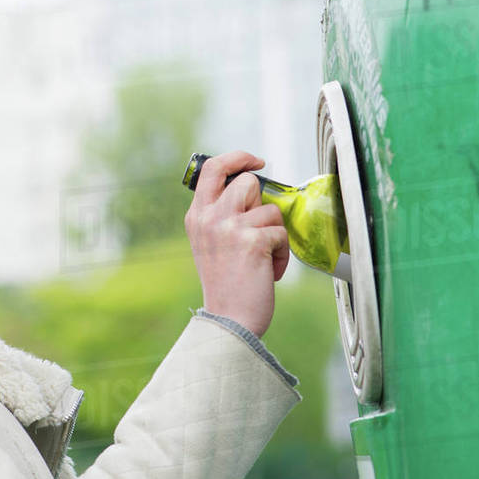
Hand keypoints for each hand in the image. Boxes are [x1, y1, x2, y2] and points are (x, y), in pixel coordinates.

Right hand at [184, 150, 289, 336]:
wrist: (228, 320)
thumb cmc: (226, 284)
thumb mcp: (210, 242)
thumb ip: (222, 214)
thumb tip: (251, 188)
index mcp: (197, 216)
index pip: (214, 168)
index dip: (238, 158)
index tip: (257, 161)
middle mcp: (210, 217)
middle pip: (248, 181)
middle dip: (262, 203)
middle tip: (259, 229)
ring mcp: (230, 227)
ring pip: (270, 208)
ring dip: (274, 233)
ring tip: (263, 257)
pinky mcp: (252, 240)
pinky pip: (280, 233)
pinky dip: (281, 254)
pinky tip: (268, 271)